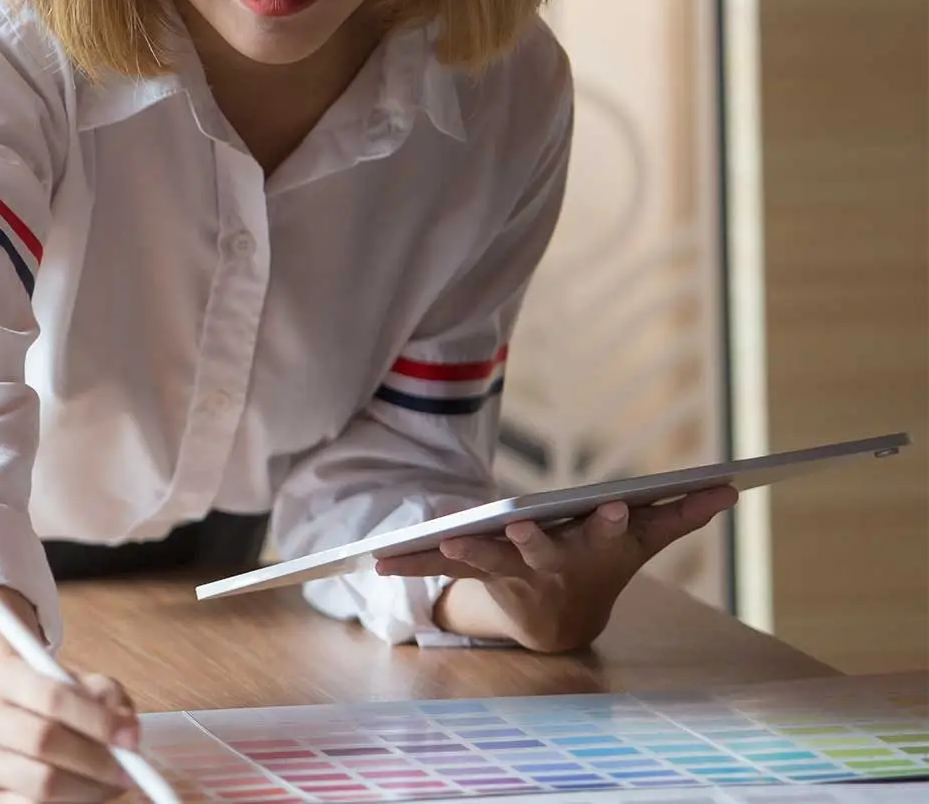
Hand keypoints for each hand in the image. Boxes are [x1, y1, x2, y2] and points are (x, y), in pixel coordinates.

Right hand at [0, 592, 138, 803]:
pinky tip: (84, 796)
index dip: (98, 721)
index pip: (53, 698)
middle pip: (43, 741)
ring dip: (88, 790)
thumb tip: (128, 732)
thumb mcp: (76, 682)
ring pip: (41, 784)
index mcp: (6, 678)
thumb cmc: (45, 700)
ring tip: (110, 785)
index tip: (131, 738)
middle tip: (128, 772)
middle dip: (96, 761)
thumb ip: (105, 696)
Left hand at [375, 486, 738, 652]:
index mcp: (591, 549)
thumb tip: (729, 486)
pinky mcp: (478, 576)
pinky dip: (410, 564)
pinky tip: (376, 562)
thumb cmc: (603, 562)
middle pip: (542, 550)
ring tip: (447, 546)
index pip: (605, 532)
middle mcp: (551, 564)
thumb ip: (679, 513)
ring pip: (487, 562)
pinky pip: (440, 567)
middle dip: (533, 539)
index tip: (609, 507)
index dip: (607, 521)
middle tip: (520, 525)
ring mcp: (512, 572)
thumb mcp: (641, 539)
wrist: (562, 618)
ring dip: (464, 556)